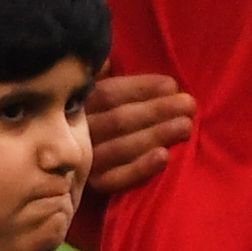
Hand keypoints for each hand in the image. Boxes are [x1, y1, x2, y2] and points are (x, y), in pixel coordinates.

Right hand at [83, 73, 192, 200]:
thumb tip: (108, 62)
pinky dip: (139, 169)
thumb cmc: (93, 121)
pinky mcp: (90, 188)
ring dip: (155, 135)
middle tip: (188, 105)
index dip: (141, 88)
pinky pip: (114, 180)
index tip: (171, 85)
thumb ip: (98, 77)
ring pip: (119, 147)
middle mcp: (75, 132)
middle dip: (156, 110)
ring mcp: (82, 162)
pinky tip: (164, 158)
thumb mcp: (90, 95)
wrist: (63, 173)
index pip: (108, 93)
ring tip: (186, 126)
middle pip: (118, 120)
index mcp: (76, 106)